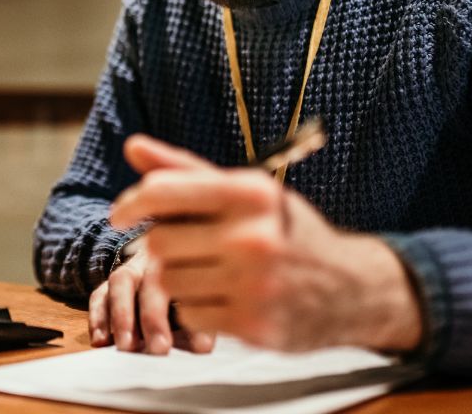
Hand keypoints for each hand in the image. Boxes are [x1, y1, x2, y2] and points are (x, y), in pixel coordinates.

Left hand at [109, 134, 422, 353]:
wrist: (352, 287)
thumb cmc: (286, 229)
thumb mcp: (246, 190)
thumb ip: (185, 170)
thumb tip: (132, 146)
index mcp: (251, 193)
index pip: (164, 191)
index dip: (131, 202)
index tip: (120, 214)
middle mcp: (254, 236)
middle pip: (159, 242)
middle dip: (164, 244)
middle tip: (188, 246)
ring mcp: (255, 284)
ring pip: (170, 281)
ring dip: (180, 277)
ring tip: (212, 270)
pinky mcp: (254, 325)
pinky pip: (190, 315)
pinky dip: (198, 307)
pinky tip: (226, 296)